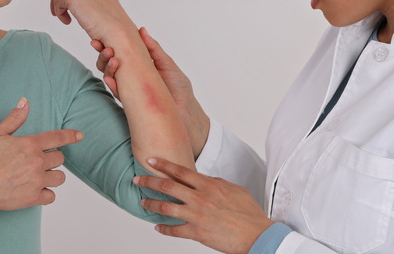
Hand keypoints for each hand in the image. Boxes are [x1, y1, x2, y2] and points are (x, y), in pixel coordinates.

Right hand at [0, 98, 82, 211]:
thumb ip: (14, 118)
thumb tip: (25, 101)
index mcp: (30, 145)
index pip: (58, 137)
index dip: (71, 136)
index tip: (80, 136)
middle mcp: (38, 162)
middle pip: (60, 158)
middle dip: (52, 158)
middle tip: (39, 161)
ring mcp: (37, 180)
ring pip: (60, 178)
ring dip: (53, 176)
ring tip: (40, 175)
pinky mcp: (34, 198)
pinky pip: (51, 196)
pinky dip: (46, 193)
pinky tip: (36, 190)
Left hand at [49, 0, 135, 44]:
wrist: (118, 32)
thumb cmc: (114, 27)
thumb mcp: (104, 7)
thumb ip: (93, 0)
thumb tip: (80, 5)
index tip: (74, 7)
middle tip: (62, 11)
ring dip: (56, 1)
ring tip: (60, 15)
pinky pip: (57, 1)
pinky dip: (58, 12)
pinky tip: (67, 22)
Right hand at [91, 28, 210, 157]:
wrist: (186, 115)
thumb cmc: (180, 90)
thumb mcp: (167, 65)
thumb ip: (154, 49)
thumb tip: (141, 30)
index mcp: (141, 66)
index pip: (122, 53)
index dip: (111, 45)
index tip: (102, 37)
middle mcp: (133, 77)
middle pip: (112, 63)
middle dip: (104, 54)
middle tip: (102, 46)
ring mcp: (130, 90)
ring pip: (111, 77)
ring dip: (107, 67)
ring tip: (112, 58)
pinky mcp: (130, 103)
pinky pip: (117, 93)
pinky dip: (112, 84)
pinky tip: (110, 77)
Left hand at [133, 158, 273, 253]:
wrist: (256, 234)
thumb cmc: (249, 213)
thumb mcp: (235, 189)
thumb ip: (218, 183)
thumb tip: (206, 179)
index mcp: (209, 185)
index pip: (180, 171)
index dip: (163, 164)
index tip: (151, 160)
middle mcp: (199, 198)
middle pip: (167, 186)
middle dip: (149, 181)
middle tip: (137, 179)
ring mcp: (196, 215)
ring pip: (166, 207)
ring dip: (151, 204)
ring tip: (142, 202)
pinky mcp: (197, 232)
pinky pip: (174, 230)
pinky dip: (163, 229)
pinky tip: (158, 227)